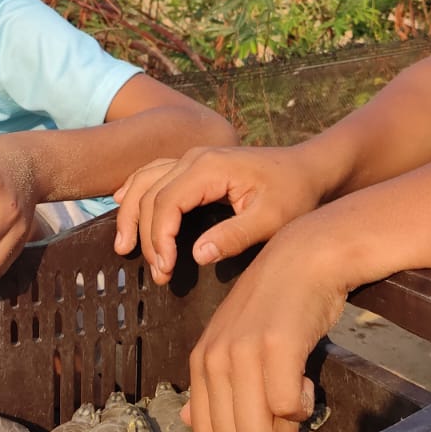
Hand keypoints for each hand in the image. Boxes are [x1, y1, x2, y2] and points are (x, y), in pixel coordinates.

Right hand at [113, 144, 324, 284]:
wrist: (308, 169)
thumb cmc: (294, 195)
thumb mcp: (272, 220)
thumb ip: (234, 236)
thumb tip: (197, 255)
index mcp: (210, 169)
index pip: (167, 203)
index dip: (160, 239)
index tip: (166, 270)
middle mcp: (193, 158)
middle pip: (150, 195)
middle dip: (146, 236)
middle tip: (158, 274)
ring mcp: (191, 158)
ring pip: (144, 181)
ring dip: (131, 213)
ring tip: (124, 247)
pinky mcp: (194, 164)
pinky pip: (153, 173)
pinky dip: (135, 189)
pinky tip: (121, 203)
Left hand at [183, 211, 346, 431]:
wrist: (306, 257)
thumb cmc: (275, 304)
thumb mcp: (231, 340)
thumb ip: (211, 383)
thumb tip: (188, 422)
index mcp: (201, 361)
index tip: (266, 418)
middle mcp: (214, 358)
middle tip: (286, 413)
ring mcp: (243, 352)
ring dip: (286, 428)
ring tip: (296, 394)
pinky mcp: (277, 346)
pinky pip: (287, 408)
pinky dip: (304, 406)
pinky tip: (307, 379)